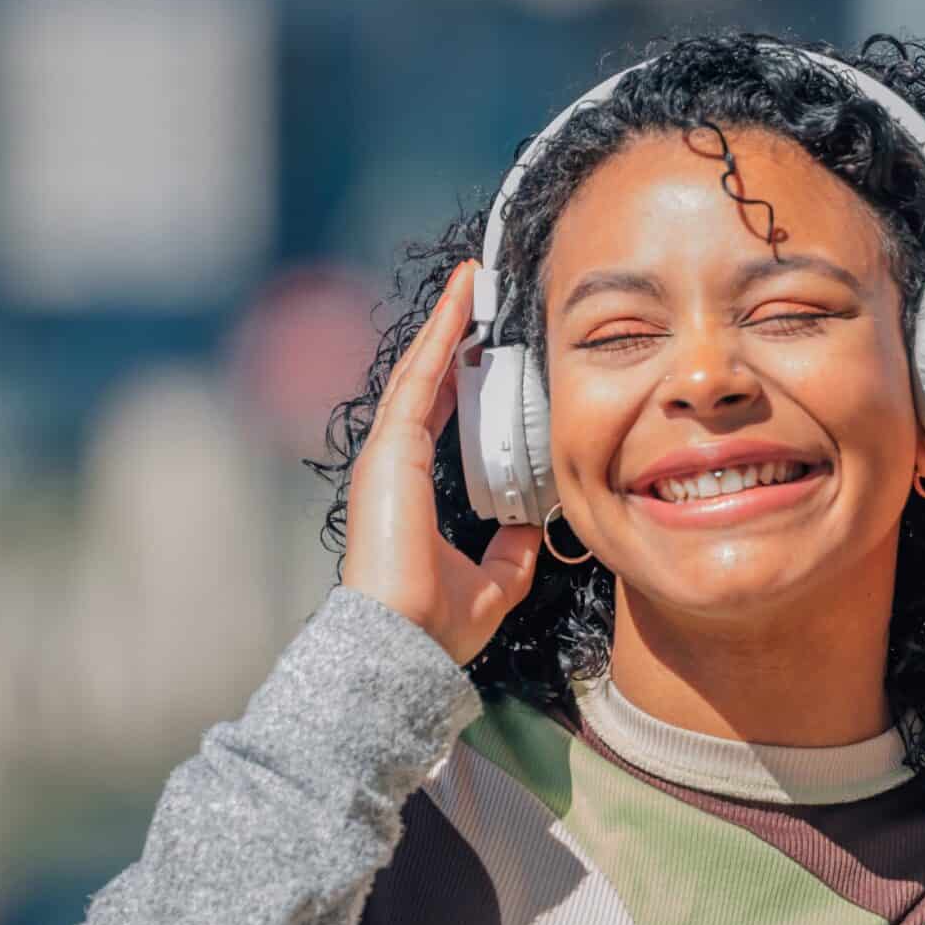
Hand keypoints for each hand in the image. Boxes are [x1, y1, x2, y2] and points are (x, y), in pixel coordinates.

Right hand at [341, 259, 542, 663]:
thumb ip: (513, 549)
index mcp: (414, 487)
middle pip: (428, 380)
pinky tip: (462, 303)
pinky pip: (419, 379)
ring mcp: (388, 453)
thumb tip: (536, 524)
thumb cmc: (435, 623)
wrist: (406, 644)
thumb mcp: (495, 580)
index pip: (439, 411)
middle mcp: (396, 463)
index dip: (461, 371)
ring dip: (448, 322)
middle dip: (454, 332)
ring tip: (474, 279)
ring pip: (422, 370)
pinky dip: (440, 338)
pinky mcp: (390, 450)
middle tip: (480, 289)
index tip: (485, 339)